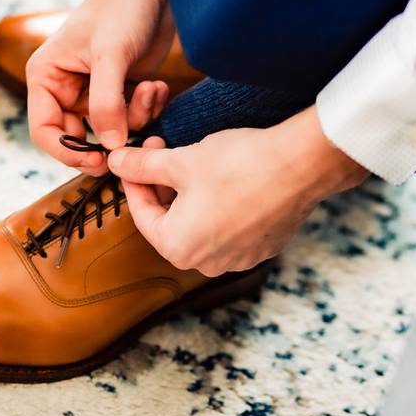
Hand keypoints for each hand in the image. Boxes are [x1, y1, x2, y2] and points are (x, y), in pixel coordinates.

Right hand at [27, 0, 220, 174]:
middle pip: (78, 138)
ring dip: (134, 118)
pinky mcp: (121, 89)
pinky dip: (146, 108)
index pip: (45, 131)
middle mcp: (65, 87)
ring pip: (109, 131)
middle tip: (133, 142)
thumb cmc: (122, 8)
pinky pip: (131, 118)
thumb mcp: (111, 57)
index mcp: (46, 77)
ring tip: (149, 89)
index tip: (99, 162)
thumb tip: (109, 147)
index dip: (68, 152)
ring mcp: (94, 90)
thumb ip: (106, 104)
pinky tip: (156, 86)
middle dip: (109, 137)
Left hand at [107, 107, 368, 275]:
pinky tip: (227, 177)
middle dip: (163, 187)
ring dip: (191, 196)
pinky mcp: (264, 247)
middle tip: (163, 151)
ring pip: (201, 225)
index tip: (136, 156)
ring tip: (194, 162)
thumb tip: (115, 161)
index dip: (135, 180)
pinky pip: (231, 228)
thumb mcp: (179, 161)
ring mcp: (239, 259)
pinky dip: (221, 205)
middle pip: (171, 222)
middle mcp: (207, 264)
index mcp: (178, 248)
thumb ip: (141, 166)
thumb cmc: (237, 165)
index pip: (142, 214)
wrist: (300, 166)